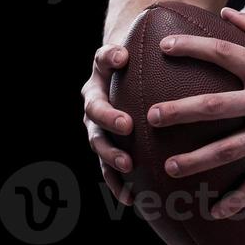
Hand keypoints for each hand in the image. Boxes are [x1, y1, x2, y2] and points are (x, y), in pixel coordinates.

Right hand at [81, 42, 134, 205]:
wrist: (126, 76)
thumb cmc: (141, 61)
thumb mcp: (144, 50)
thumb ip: (150, 46)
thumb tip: (145, 45)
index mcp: (102, 71)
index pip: (102, 60)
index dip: (110, 57)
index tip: (123, 57)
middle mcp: (95, 100)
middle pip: (95, 110)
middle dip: (109, 119)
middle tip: (127, 125)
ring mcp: (98, 126)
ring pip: (98, 142)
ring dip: (111, 155)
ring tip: (128, 164)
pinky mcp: (108, 147)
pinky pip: (109, 168)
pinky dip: (118, 184)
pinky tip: (132, 198)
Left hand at [150, 7, 244, 219]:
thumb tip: (225, 11)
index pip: (224, 53)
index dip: (193, 48)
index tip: (163, 47)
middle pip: (218, 104)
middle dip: (182, 111)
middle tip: (152, 116)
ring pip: (231, 148)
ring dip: (198, 159)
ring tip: (170, 167)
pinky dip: (237, 199)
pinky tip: (214, 211)